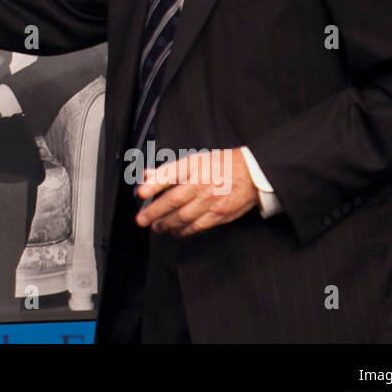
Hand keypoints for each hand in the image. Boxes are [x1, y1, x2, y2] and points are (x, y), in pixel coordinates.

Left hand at [135, 147, 257, 236]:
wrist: (251, 174)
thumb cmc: (221, 165)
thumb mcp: (195, 160)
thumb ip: (169, 170)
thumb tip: (147, 175)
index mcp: (194, 166)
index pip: (169, 175)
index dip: (154, 185)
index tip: (140, 193)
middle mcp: (201, 183)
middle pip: (173, 200)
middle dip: (154, 211)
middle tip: (141, 219)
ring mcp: (211, 200)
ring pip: (183, 216)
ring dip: (166, 224)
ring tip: (155, 227)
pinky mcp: (219, 214)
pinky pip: (197, 226)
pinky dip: (183, 230)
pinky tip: (175, 231)